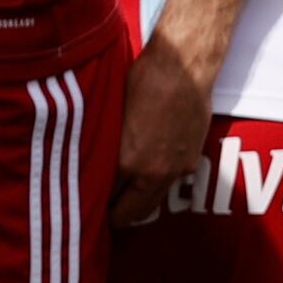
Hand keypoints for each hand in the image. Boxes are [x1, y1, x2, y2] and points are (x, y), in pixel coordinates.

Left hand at [113, 32, 212, 224]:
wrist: (185, 65)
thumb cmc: (146, 79)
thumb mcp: (114, 114)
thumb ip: (109, 146)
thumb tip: (96, 162)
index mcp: (127, 162)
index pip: (108, 201)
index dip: (97, 206)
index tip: (90, 206)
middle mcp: (152, 173)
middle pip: (133, 213)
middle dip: (118, 217)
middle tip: (106, 214)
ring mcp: (176, 170)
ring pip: (154, 203)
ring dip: (140, 205)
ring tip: (126, 199)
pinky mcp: (192, 161)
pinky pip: (172, 184)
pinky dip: (159, 185)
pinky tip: (150, 172)